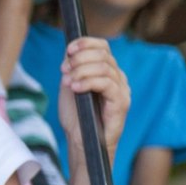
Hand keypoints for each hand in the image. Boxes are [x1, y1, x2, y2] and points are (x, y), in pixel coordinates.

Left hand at [57, 36, 128, 161]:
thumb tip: (69, 50)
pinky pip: (107, 84)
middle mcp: (118, 78)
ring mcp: (122, 90)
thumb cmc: (76, 116)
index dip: (86, 43)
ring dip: (81, 71)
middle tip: (63, 70)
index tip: (68, 49)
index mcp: (107, 71)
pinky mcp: (121, 103)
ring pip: (105, 67)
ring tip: (67, 81)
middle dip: (79, 58)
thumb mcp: (70, 85)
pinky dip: (88, 82)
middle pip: (103, 54)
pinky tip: (75, 87)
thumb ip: (72, 67)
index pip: (103, 47)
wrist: (81, 141)